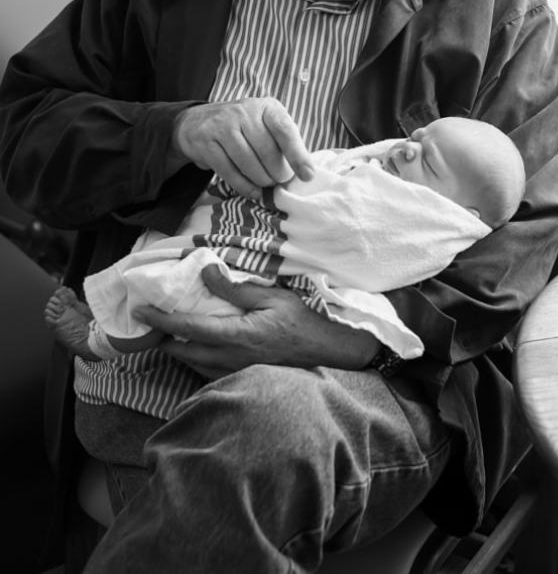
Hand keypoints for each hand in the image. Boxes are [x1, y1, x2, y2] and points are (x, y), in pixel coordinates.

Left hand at [132, 265, 378, 378]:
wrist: (324, 354)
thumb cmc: (300, 322)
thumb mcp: (271, 297)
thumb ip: (235, 288)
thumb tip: (205, 272)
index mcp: (236, 335)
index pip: (188, 327)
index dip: (160, 319)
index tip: (140, 310)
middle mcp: (230, 358)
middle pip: (182, 351)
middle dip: (160, 337)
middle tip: (148, 321)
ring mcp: (234, 372)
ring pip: (192, 364)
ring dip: (176, 348)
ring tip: (165, 331)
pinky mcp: (240, 377)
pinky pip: (206, 371)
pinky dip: (193, 358)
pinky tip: (194, 346)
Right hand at [171, 98, 313, 197]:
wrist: (198, 122)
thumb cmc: (244, 128)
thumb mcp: (267, 125)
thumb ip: (285, 143)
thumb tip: (305, 171)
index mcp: (266, 107)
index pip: (285, 130)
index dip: (298, 155)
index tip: (307, 176)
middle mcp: (243, 111)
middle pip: (267, 150)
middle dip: (277, 173)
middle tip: (280, 181)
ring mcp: (222, 125)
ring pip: (248, 162)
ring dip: (261, 180)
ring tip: (266, 184)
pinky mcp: (206, 142)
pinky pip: (228, 171)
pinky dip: (244, 186)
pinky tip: (253, 191)